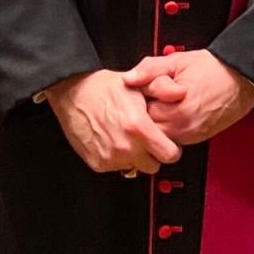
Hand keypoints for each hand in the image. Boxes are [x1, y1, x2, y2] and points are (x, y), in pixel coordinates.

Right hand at [45, 69, 182, 175]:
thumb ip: (162, 90)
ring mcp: (110, 158)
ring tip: (125, 137)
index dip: (170, 148)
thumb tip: (181, 93)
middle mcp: (125, 147)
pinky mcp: (97, 163)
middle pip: (153, 166)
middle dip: (152, 154)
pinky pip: (116, 167)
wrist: (72, 92)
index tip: (166, 143)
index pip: (170, 155)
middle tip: (144, 140)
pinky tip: (112, 140)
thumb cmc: (103, 88)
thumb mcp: (137, 84)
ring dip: (133, 157)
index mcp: (138, 128)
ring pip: (134, 168)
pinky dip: (116, 158)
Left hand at [121, 50, 253, 144]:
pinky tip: (173, 111)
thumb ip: (149, 68)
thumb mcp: (176, 60)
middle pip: (147, 125)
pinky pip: (171, 138)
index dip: (140, 96)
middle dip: (146, 110)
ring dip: (157, 120)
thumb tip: (128, 78)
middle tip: (154, 94)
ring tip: (165, 102)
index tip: (147, 87)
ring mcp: (189, 135)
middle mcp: (182, 126)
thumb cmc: (212, 69)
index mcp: (175, 107)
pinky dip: (168, 127)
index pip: (140, 110)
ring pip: (158, 134)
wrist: (240, 79)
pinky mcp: (195, 139)